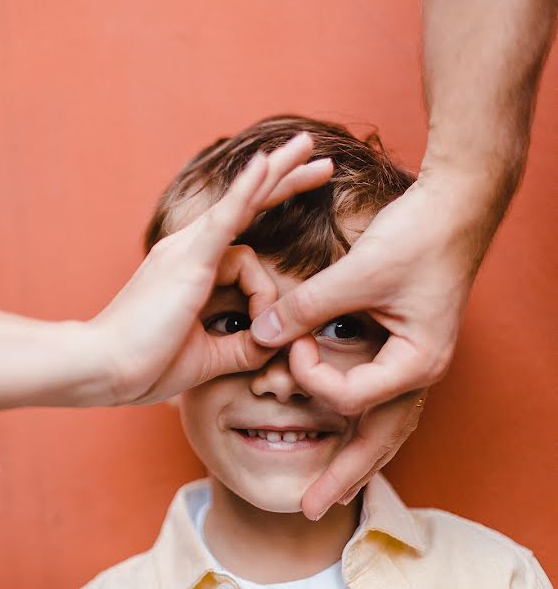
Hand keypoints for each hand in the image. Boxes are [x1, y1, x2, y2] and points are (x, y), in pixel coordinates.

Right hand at [90, 133, 333, 405]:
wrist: (103, 369)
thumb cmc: (144, 363)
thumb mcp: (208, 356)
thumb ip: (243, 346)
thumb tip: (276, 341)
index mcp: (192, 266)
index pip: (241, 227)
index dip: (271, 208)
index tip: (303, 203)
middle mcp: (187, 247)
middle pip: (245, 201)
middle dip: (284, 177)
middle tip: (319, 158)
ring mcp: (186, 250)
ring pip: (242, 203)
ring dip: (278, 173)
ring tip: (309, 146)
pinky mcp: (188, 262)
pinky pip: (223, 218)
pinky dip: (245, 191)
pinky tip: (265, 165)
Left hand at [249, 168, 496, 519]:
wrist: (453, 207)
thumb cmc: (416, 238)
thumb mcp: (358, 273)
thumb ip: (307, 306)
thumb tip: (261, 332)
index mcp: (416, 362)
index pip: (350, 396)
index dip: (309, 373)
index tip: (289, 339)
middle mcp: (418, 372)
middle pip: (379, 439)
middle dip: (343, 473)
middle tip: (309, 508)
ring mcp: (413, 364)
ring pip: (383, 426)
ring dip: (354, 457)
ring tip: (328, 491)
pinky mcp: (402, 349)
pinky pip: (380, 399)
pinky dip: (357, 419)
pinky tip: (341, 434)